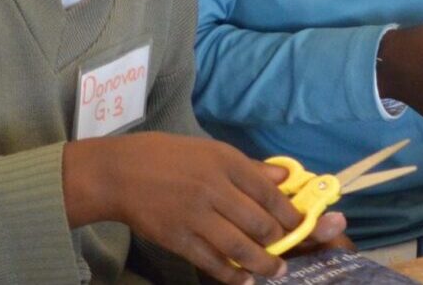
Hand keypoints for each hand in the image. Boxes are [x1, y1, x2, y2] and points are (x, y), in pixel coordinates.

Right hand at [62, 132, 346, 284]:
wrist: (120, 172)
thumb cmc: (169, 157)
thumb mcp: (211, 151)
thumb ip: (249, 167)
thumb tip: (284, 175)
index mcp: (225, 162)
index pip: (269, 191)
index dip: (290, 211)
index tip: (302, 224)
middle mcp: (214, 188)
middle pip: (259, 222)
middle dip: (281, 240)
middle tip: (289, 250)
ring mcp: (195, 216)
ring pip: (240, 246)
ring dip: (263, 263)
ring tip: (275, 271)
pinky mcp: (177, 238)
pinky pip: (211, 261)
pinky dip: (231, 275)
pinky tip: (243, 279)